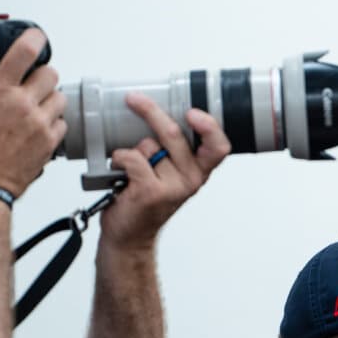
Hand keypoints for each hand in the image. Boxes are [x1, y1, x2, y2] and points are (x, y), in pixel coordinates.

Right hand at [0, 28, 66, 197]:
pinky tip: (38, 128)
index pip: (27, 51)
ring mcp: (38, 125)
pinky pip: (62, 124)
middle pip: (52, 73)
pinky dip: (53, 123)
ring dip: (49, 99)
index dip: (35, 39)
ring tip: (34, 108)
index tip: (36, 38)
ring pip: (60, 99)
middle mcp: (22, 104)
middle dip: (42, 75)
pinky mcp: (48, 145)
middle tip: (31, 84)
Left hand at [101, 92, 230, 250]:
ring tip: (131, 170)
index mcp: (199, 171)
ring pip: (147, 145)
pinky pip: (132, 157)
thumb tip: (156, 110)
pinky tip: (120, 173)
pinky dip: (119, 159)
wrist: (130, 236)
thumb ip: (172, 149)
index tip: (192, 113)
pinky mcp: (150, 191)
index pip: (218, 147)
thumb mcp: (169, 174)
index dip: (209, 127)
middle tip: (134, 100)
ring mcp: (172, 187)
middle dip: (150, 112)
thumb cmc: (146, 201)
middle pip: (174, 133)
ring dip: (133, 151)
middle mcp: (190, 179)